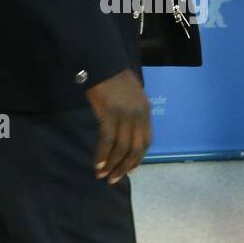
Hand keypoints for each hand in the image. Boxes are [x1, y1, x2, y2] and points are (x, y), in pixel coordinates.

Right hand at [86, 68, 151, 183]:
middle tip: (114, 179)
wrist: (102, 63)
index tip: (129, 171)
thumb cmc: (113, 79)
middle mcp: (138, 115)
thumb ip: (131, 113)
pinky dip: (102, 155)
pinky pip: (107, 140)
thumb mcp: (130, 96)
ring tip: (103, 176)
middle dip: (124, 167)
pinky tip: (98, 165)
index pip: (145, 141)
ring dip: (112, 165)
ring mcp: (125, 115)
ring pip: (121, 147)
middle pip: (135, 148)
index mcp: (145, 111)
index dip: (138, 159)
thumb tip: (124, 132)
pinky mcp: (109, 113)